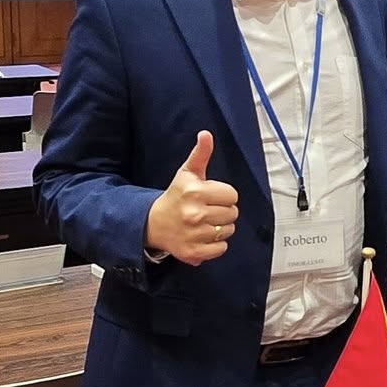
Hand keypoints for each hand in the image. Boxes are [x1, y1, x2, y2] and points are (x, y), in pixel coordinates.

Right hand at [144, 131, 239, 264]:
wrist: (153, 223)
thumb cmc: (176, 196)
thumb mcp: (187, 173)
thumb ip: (200, 154)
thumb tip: (206, 134)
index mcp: (195, 191)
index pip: (232, 195)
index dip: (224, 195)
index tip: (210, 196)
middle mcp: (194, 214)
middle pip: (233, 213)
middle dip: (223, 211)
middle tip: (207, 210)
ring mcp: (194, 235)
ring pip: (228, 231)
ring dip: (220, 228)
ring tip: (204, 223)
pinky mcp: (193, 252)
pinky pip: (221, 249)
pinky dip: (216, 245)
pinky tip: (203, 237)